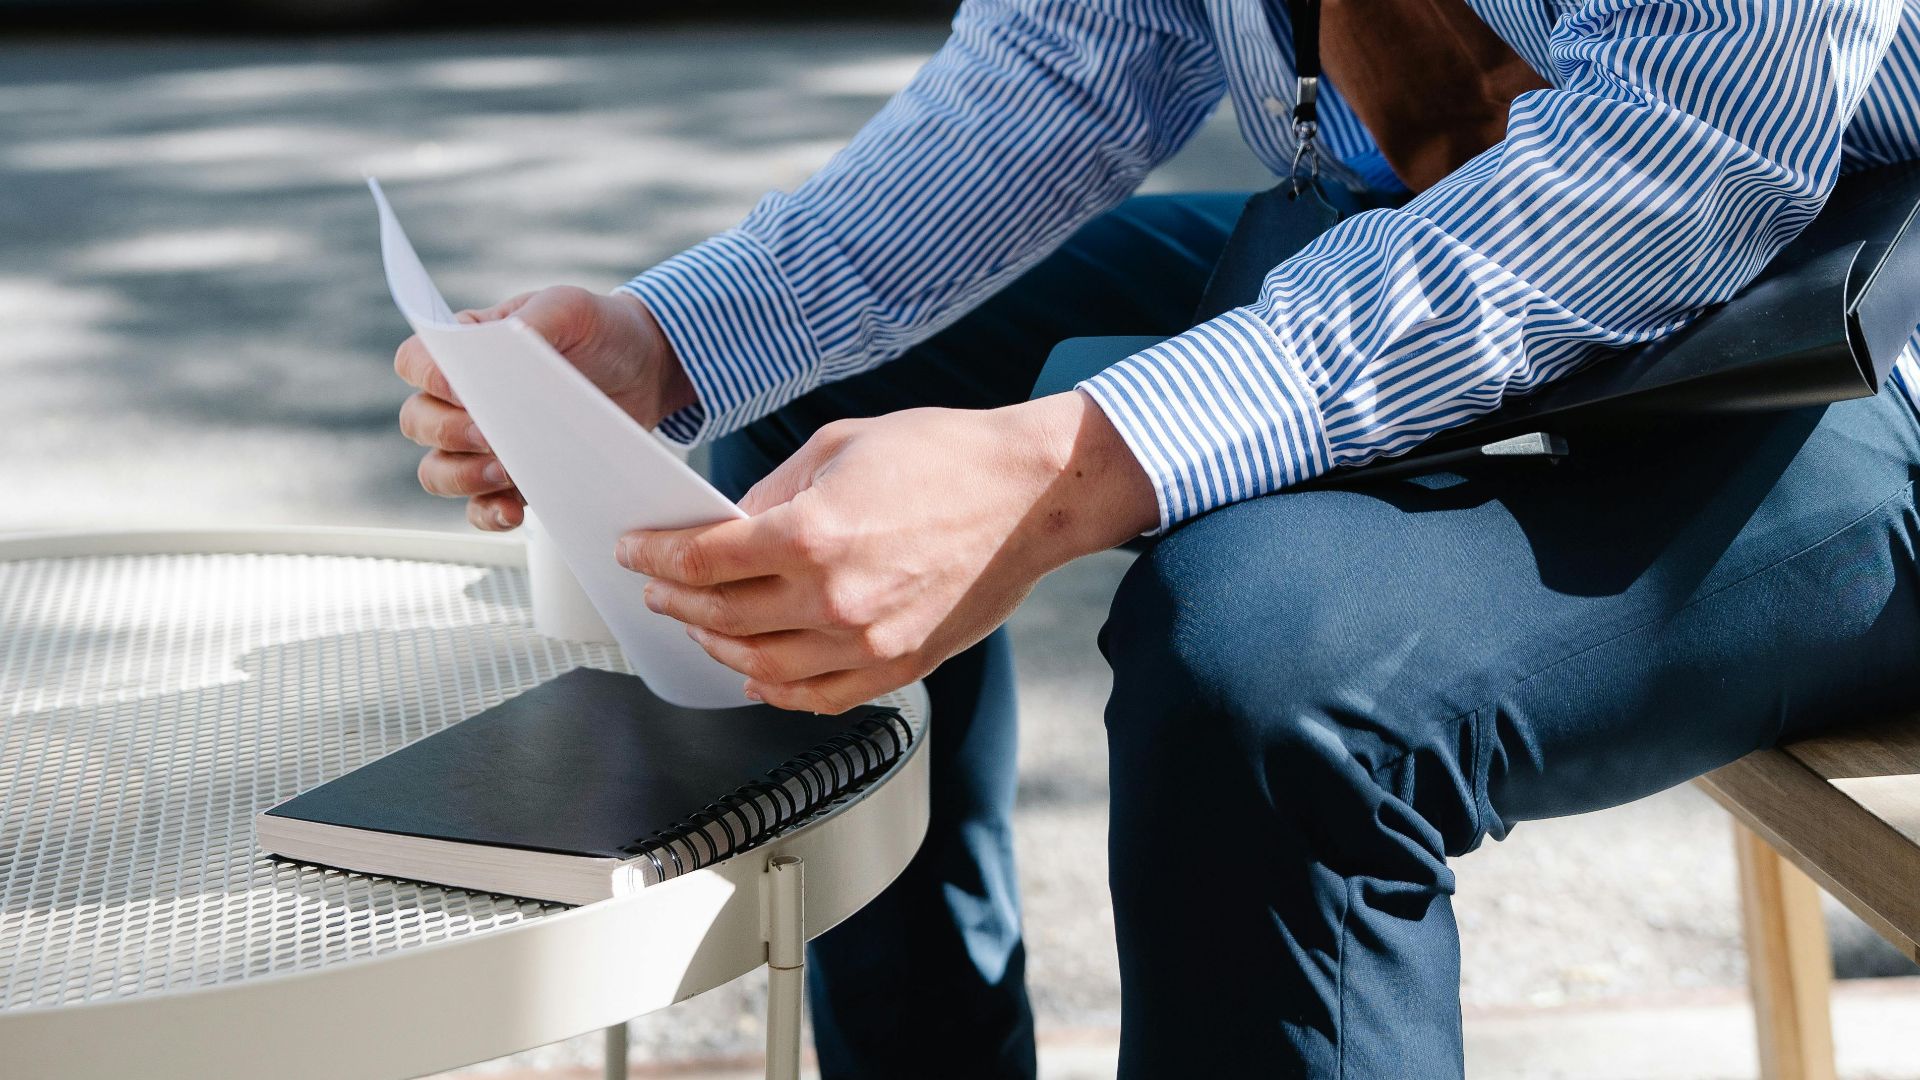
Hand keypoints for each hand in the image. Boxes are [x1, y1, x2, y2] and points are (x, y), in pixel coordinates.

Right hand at [394, 287, 694, 530]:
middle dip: (446, 432)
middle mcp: (463, 400)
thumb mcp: (570, 308)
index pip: (415, 362)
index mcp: (466, 348)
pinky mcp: (514, 481)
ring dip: (461, 477)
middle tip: (489, 433)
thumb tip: (505, 344)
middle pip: (419, 422)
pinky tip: (513, 511)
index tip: (462, 387)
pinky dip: (488, 513)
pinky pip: (479, 508)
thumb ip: (534, 319)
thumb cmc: (598, 329)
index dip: (426, 376)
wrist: (645, 371)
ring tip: (504, 472)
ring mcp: (485, 445)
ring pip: (438, 471)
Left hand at [616, 392, 1157, 712]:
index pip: (705, 560)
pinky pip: (818, 697)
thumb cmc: (945, 459)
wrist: (1030, 496)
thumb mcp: (840, 446)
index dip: (656, 556)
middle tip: (657, 588)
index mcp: (813, 534)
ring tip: (700, 626)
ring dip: (716, 647)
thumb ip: (773, 492)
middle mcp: (835, 597)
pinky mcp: (899, 665)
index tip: (636, 552)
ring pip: (761, 668)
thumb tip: (727, 525)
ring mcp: (868, 641)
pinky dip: (776, 691)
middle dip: (675, 600)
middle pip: (722, 616)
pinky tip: (758, 674)